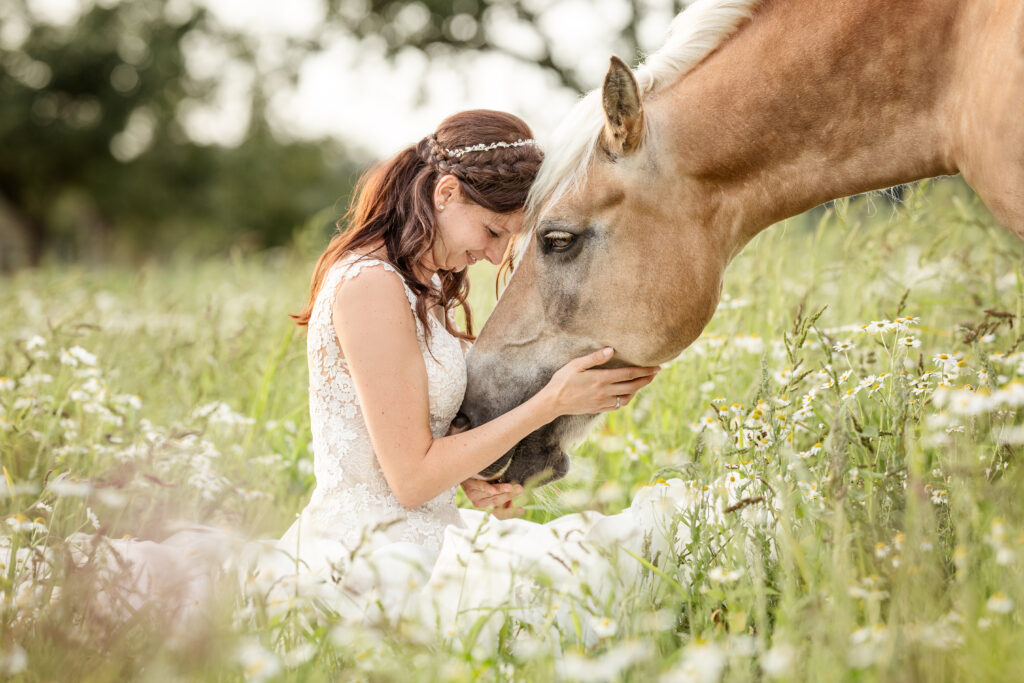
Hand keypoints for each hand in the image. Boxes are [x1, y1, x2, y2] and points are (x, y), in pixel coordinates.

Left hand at [461, 478, 523, 518]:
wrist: (468, 469)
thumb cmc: (487, 478)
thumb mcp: (498, 486)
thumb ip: (506, 494)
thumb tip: (513, 500)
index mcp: (490, 506)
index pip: (501, 514)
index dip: (511, 513)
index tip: (521, 510)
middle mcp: (482, 503)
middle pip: (498, 502)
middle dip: (510, 496)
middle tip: (520, 489)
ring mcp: (475, 496)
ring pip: (491, 495)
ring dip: (502, 491)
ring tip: (512, 487)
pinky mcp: (469, 487)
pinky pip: (480, 487)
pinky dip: (487, 489)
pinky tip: (493, 490)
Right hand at [538, 347, 659, 418]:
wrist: (553, 403)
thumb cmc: (562, 380)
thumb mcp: (576, 365)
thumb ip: (595, 358)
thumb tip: (612, 350)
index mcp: (601, 379)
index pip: (629, 374)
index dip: (644, 370)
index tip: (656, 366)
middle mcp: (605, 392)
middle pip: (633, 386)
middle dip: (646, 379)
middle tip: (656, 372)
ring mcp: (603, 402)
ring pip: (627, 397)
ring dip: (638, 389)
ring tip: (644, 381)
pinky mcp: (599, 408)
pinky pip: (619, 405)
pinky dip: (627, 398)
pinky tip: (628, 393)